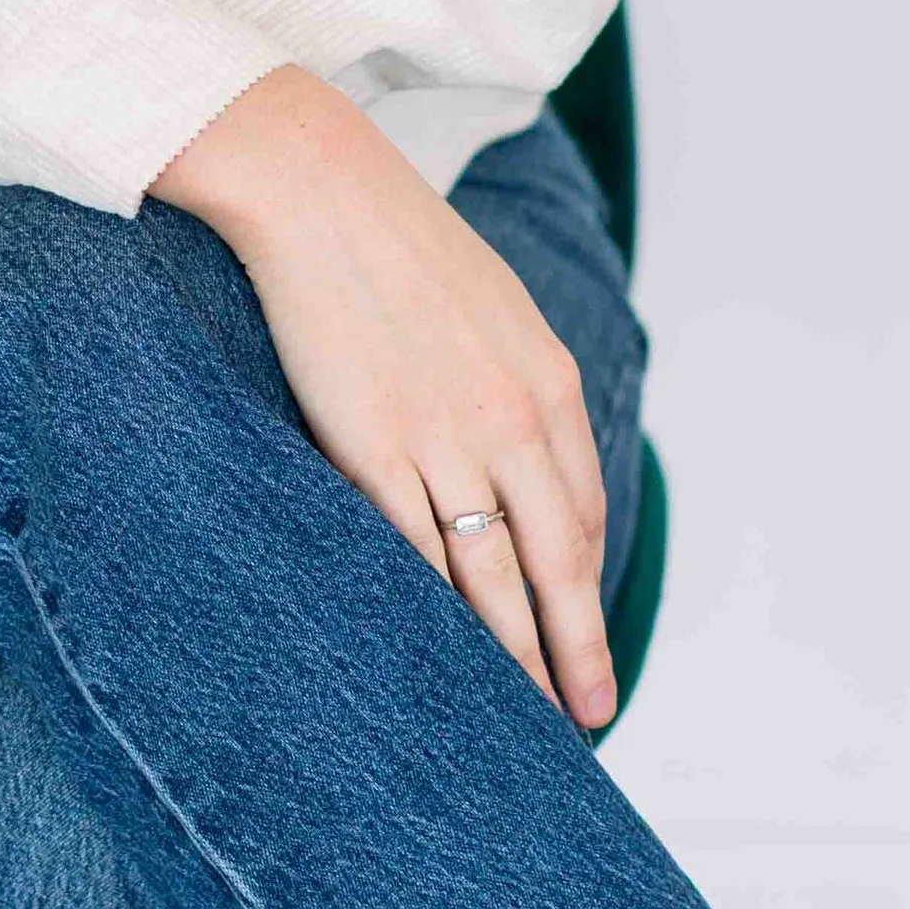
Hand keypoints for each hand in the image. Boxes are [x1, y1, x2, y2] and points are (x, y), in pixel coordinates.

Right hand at [155, 69, 616, 730]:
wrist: (320, 191)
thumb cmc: (400, 243)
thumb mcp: (494, 308)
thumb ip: (520, 383)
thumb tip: (529, 447)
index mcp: (550, 386)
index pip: (582, 516)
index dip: (586, 589)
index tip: (586, 636)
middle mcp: (512, 423)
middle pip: (556, 566)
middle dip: (575, 648)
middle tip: (589, 715)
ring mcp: (443, 443)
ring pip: (488, 581)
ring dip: (509, 658)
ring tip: (521, 717)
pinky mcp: (370, 452)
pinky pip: (411, 557)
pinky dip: (429, 617)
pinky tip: (433, 658)